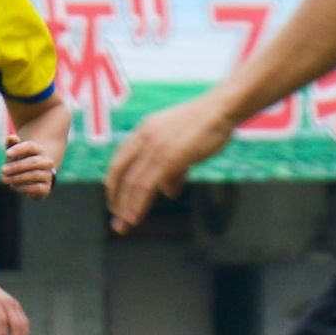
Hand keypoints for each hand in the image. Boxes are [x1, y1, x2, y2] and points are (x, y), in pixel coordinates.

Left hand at [0, 132, 55, 199]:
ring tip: (5, 179)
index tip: (6, 154)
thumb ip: (11, 145)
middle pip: (33, 162)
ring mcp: (48, 175)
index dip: (18, 149)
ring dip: (17, 177)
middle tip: (2, 170)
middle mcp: (46, 162)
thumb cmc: (20, 162)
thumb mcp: (14, 153)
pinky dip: (23, 187)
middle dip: (16, 166)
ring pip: (34, 175)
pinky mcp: (46, 188)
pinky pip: (36, 188)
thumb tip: (11, 137)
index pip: (30, 147)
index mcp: (39, 150)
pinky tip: (13, 186)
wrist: (33, 179)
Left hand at [104, 94, 235, 233]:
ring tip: (124, 225)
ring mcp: (155, 147)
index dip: (114, 182)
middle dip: (116, 199)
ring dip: (126, 207)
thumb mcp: (181, 144)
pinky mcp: (167, 158)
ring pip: (132, 183)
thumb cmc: (206, 125)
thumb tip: (167, 191)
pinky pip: (146, 186)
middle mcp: (144, 137)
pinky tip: (135, 218)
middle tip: (117, 219)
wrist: (221, 109)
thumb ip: (172, 168)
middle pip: (120, 173)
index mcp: (144, 130)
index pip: (120, 160)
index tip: (115, 200)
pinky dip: (138, 205)